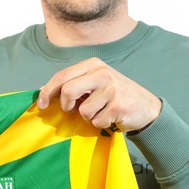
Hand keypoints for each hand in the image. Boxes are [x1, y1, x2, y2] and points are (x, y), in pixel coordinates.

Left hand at [37, 58, 161, 132]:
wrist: (146, 106)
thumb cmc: (115, 95)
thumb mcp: (95, 82)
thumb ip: (74, 84)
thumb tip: (44, 91)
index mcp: (93, 65)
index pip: (62, 76)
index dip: (48, 91)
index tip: (42, 103)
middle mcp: (102, 73)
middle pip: (68, 91)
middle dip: (66, 105)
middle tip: (72, 110)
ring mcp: (112, 88)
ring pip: (83, 111)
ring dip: (88, 117)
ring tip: (100, 112)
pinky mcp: (118, 105)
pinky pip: (96, 121)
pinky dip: (100, 124)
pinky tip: (111, 117)